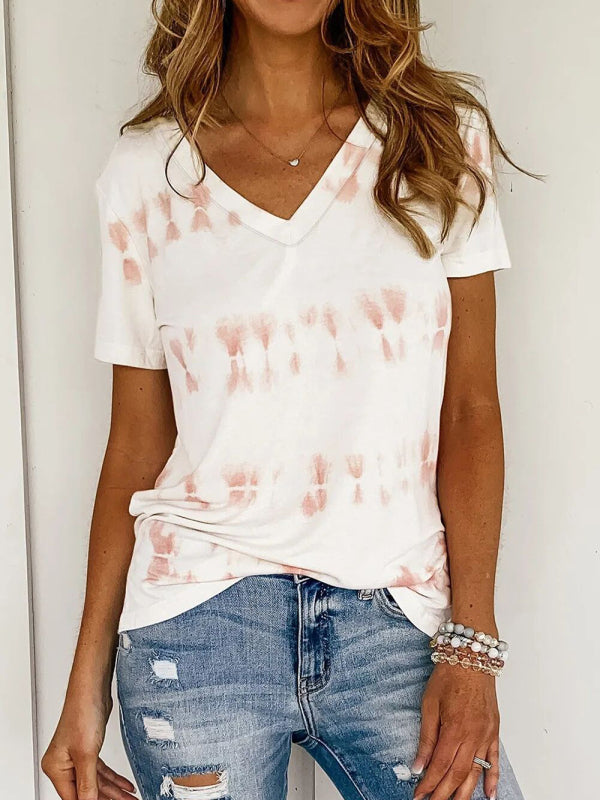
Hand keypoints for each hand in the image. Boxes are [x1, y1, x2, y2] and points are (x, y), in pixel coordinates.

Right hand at [41, 691, 135, 799]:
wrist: (92, 688)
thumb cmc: (82, 712)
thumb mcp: (86, 753)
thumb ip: (87, 783)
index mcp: (56, 767)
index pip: (73, 797)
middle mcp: (63, 764)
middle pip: (86, 791)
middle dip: (108, 799)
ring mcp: (76, 756)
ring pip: (96, 781)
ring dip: (113, 790)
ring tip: (129, 798)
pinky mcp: (89, 749)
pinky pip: (100, 770)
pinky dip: (113, 778)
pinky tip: (124, 785)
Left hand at [412, 662, 499, 799]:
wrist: (472, 656)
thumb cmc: (449, 675)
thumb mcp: (429, 704)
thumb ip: (426, 737)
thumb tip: (418, 765)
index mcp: (454, 729)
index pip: (439, 765)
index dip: (429, 783)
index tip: (419, 795)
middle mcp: (473, 735)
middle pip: (457, 774)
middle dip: (443, 793)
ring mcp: (486, 734)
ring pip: (476, 772)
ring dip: (464, 793)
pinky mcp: (494, 731)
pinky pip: (495, 760)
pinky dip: (493, 779)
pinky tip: (489, 795)